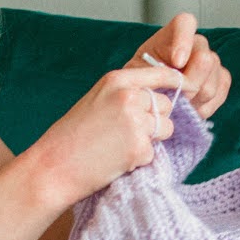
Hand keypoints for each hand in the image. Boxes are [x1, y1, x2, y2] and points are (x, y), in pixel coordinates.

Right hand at [20, 63, 180, 207]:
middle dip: (157, 118)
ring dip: (153, 139)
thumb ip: (125, 94)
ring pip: (166, 128)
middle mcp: (129, 97)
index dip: (176, 81)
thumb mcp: (97, 100)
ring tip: (122, 145)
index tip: (186, 87)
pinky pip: (154, 152)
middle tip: (130, 132)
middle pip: (167, 104)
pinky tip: (117, 160)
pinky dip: (140, 159)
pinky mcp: (138, 149)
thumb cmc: (71, 136)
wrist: (53, 166)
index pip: (161, 73)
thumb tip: (157, 97)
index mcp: (116, 80)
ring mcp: (135, 123)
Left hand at [132, 12, 231, 117]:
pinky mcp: (221, 78)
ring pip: (212, 82)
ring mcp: (211, 61)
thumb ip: (153, 75)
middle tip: (174, 97)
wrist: (152, 97)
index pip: (185, 23)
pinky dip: (204, 106)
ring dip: (195, 99)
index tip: (176, 63)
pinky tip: (191, 107)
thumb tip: (176, 83)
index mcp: (171, 35)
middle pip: (205, 59)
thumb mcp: (137, 76)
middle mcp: (196, 44)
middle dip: (189, 85)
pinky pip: (220, 93)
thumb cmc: (142, 82)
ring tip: (179, 104)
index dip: (184, 41)